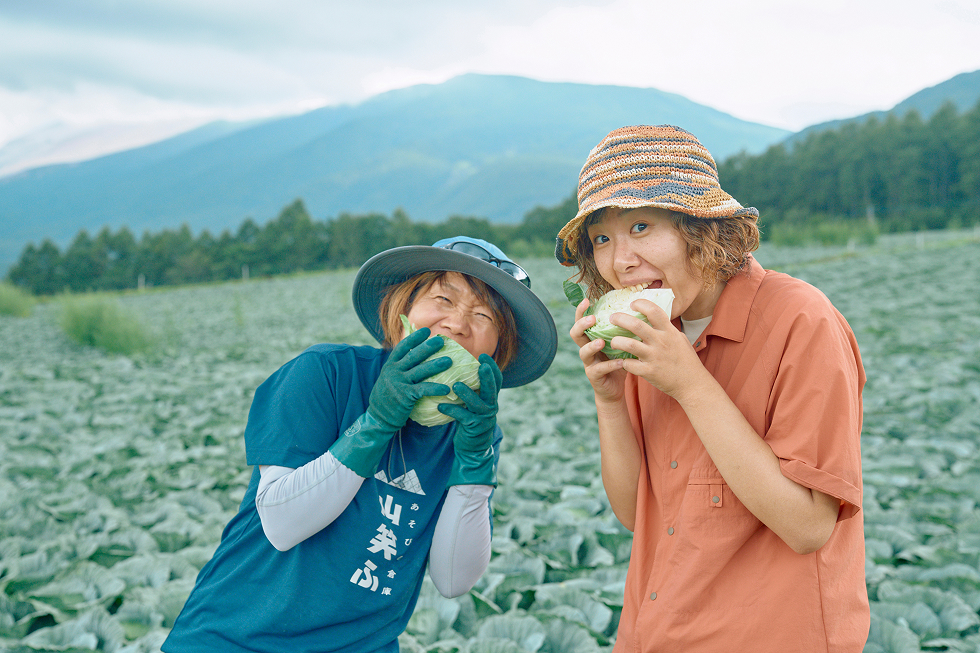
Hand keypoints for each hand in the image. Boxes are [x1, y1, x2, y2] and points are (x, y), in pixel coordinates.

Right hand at [332, 327, 450, 476]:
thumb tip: (412, 356)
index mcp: (390, 365)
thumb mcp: (388, 379)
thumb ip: (399, 368)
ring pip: (421, 370)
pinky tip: (447, 388)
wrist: (378, 418)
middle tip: (441, 341)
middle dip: (428, 346)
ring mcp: (399, 383)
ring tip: (449, 361)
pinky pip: (423, 389)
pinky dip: (436, 388)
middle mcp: (394, 371)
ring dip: (436, 364)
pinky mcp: (405, 396)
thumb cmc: (387, 398)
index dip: (415, 338)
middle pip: (414, 355)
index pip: (403, 347)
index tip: (426, 330)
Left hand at [438, 354, 501, 485]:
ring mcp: (484, 418)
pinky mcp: (474, 428)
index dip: (492, 368)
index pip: (497, 380)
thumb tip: (453, 365)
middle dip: (487, 377)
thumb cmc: (469, 418)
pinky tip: (440, 405)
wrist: (472, 446)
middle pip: (492, 390)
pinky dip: (451, 410)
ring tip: (455, 386)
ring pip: (477, 404)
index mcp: (490, 397)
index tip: (483, 356)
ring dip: (467, 394)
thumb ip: (470, 388)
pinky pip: (462, 417)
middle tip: (481, 366)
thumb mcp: (473, 403)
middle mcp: (491, 406)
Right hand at [569, 297, 626, 405]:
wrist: (615, 388)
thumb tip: (639, 310)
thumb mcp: (620, 344)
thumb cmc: (619, 361)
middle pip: (575, 334)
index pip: (581, 321)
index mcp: (592, 338)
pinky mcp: (594, 376)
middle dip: (581, 325)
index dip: (581, 311)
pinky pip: (599, 370)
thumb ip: (623, 331)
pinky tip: (621, 362)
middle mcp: (587, 349)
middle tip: (592, 319)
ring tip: (602, 342)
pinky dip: (610, 365)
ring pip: (583, 353)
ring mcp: (589, 363)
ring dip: (592, 346)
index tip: (587, 300)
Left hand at [608, 298, 707, 400]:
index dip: (641, 304)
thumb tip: (659, 320)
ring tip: (613, 341)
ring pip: (629, 344)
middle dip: (620, 319)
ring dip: (617, 341)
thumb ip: (668, 330)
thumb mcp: (681, 340)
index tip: (632, 304)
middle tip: (612, 318)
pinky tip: (622, 362)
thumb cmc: (687, 361)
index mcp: (669, 332)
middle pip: (636, 325)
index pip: (654, 311)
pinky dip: (623, 362)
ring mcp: (654, 357)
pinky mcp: (649, 371)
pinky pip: (629, 364)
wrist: (693, 384)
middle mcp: (660, 342)